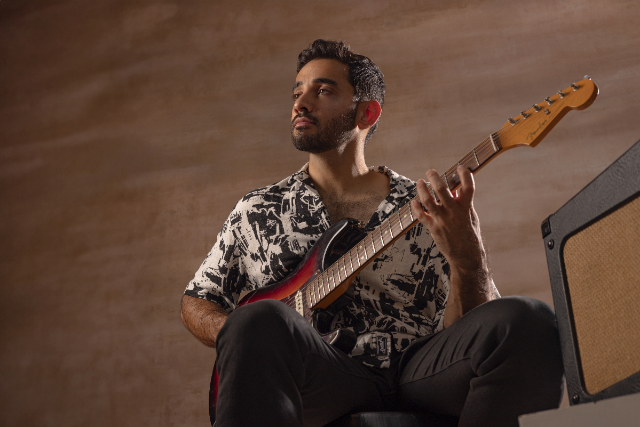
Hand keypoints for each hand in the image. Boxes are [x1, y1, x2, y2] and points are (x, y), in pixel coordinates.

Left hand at [410, 166, 492, 325]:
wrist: (466, 255)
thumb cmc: (469, 234)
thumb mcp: (471, 216)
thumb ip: (464, 202)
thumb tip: (456, 189)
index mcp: (466, 208)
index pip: (468, 187)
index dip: (465, 175)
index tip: (460, 167)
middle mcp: (454, 212)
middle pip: (442, 190)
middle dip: (434, 178)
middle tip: (430, 171)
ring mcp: (443, 220)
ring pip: (428, 200)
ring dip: (422, 189)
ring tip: (419, 182)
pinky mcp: (434, 229)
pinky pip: (421, 216)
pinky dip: (416, 207)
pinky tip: (414, 201)